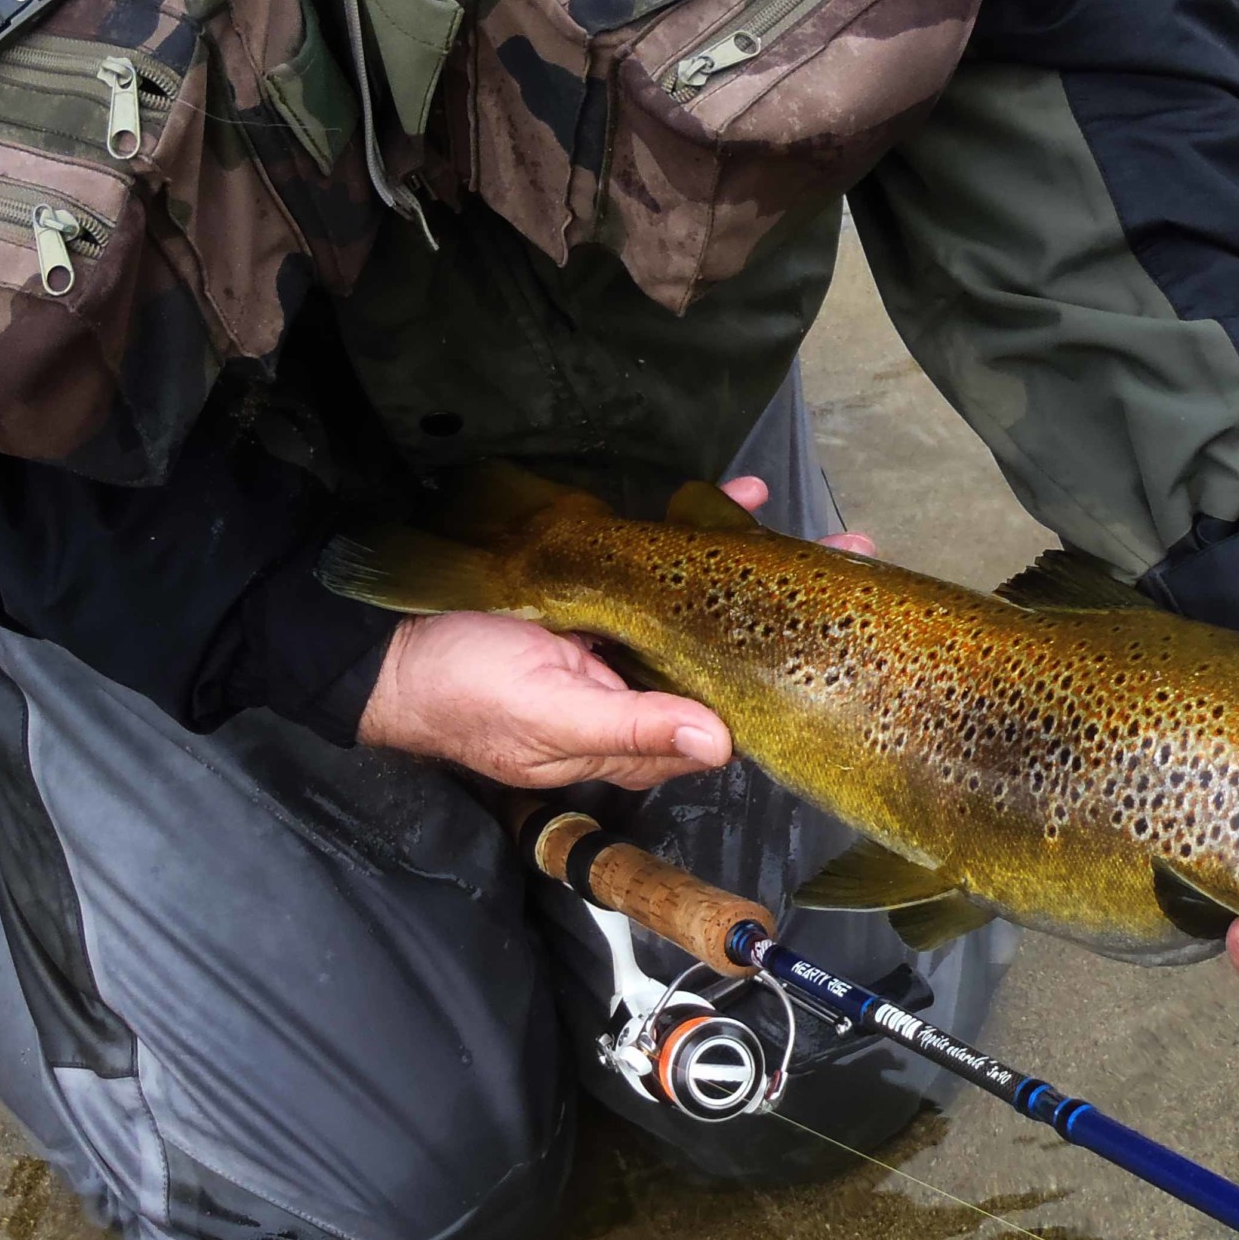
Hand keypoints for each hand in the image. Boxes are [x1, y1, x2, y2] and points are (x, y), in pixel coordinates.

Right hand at [356, 475, 872, 788]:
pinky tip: (739, 497)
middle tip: (856, 562)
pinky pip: (659, 559)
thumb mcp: (553, 719)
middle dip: (794, 609)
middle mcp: (645, 685)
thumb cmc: (464, 697)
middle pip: (735, 649)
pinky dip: (696, 529)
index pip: (737, 711)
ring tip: (823, 532)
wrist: (382, 649)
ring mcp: (624, 634)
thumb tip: (723, 743)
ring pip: (707, 601)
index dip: (793, 676)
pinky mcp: (597, 588)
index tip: (848, 636)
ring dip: (758, 564)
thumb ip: (636, 731)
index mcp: (644, 735)